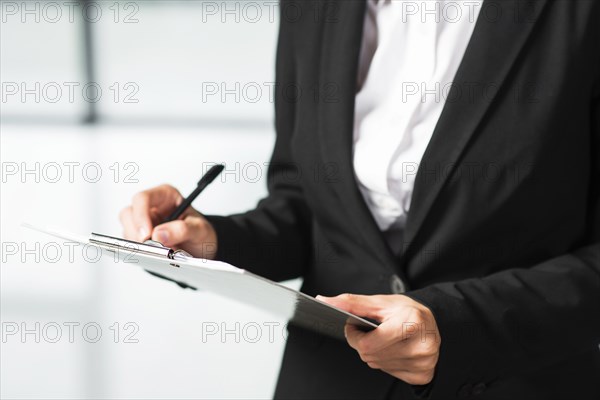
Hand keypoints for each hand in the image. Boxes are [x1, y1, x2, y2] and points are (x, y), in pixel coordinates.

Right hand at [119, 184, 217, 258]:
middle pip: (129, 213)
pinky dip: (140, 250)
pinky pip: (130, 242)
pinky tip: (154, 254)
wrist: (201, 250)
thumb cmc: (200, 234)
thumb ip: (182, 230)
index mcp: (165, 196)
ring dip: (138, 243)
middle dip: (137, 232)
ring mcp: (144, 222)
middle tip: (150, 246)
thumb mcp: (200, 230)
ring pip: (127, 229)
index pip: (143, 198)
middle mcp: (151, 207)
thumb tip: (159, 235)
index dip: (140, 215)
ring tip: (158, 252)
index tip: (147, 234)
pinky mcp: (140, 237)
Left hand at [317, 294, 440, 384]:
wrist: (432, 322)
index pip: (367, 344)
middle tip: (371, 331)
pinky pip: (390, 373)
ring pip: (378, 365)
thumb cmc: (405, 310)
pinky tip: (395, 350)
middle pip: (370, 356)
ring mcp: (424, 362)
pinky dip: (386, 362)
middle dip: (363, 344)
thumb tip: (323, 301)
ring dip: (374, 353)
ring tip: (385, 339)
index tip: (352, 327)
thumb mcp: (380, 302)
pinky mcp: (424, 375)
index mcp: (411, 321)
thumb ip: (351, 303)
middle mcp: (422, 345)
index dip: (353, 336)